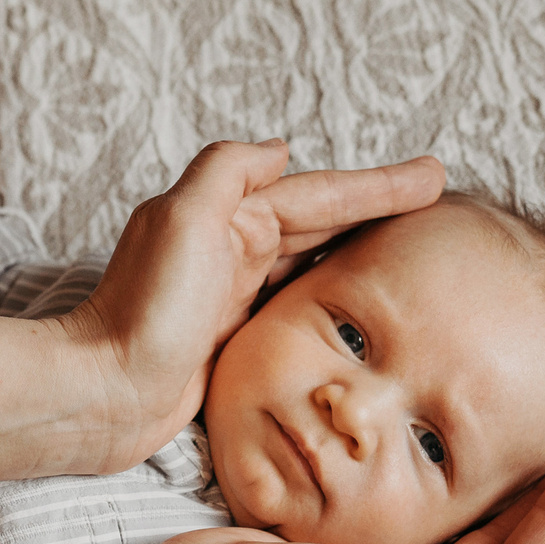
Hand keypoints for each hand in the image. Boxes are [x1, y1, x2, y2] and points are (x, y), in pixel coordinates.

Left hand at [55, 145, 445, 468]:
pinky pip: (297, 309)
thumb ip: (228, 172)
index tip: (436, 176)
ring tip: (413, 248)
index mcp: (225, 217)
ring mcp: (231, 298)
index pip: (318, 193)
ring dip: (360, 250)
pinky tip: (359, 307)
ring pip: (312, 263)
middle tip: (441, 201)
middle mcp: (228, 250)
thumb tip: (279, 149)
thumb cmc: (143, 310)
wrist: (103, 394)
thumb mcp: (182, 218)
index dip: (378, 186)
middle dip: (378, 209)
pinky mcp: (232, 343)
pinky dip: (332, 298)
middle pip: (321, 223)